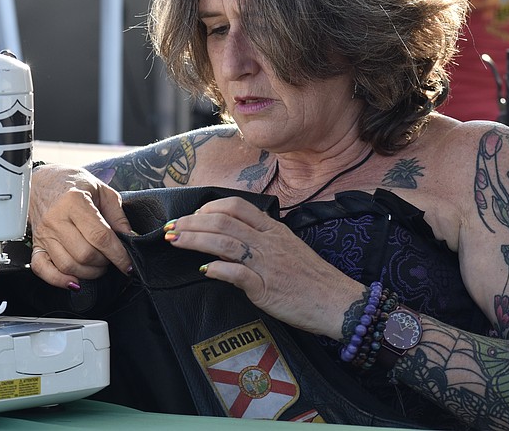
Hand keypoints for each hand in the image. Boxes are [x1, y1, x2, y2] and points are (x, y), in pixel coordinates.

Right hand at [27, 164, 133, 288]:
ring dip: (88, 273)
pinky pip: (42, 269)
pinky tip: (74, 281)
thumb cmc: (74, 184)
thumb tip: (130, 239)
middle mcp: (56, 218)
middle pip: (84, 254)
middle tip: (111, 258)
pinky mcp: (36, 244)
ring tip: (98, 265)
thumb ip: (117, 215)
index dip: (118, 254)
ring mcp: (44, 233)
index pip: (100, 236)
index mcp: (74, 201)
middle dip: (104, 263)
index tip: (128, 264)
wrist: (42, 181)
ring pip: (68, 265)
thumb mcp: (102, 191)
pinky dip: (59, 280)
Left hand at [165, 197, 363, 338]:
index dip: (208, 208)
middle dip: (191, 222)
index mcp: (273, 229)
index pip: (236, 205)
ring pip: (225, 242)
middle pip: (222, 222)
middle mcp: (268, 242)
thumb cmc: (312, 278)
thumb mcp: (287, 248)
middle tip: (170, 228)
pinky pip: (238, 274)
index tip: (192, 215)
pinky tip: (202, 269)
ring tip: (174, 241)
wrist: (338, 302)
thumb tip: (229, 237)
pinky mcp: (267, 288)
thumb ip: (260, 239)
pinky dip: (217, 269)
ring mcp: (267, 264)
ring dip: (195, 239)